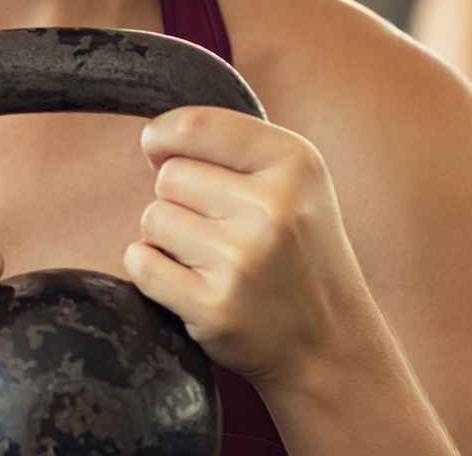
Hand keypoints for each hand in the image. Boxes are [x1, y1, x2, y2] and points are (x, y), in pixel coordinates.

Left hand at [123, 106, 370, 388]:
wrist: (331, 345)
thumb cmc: (297, 249)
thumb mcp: (292, 179)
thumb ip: (229, 144)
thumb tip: (153, 139)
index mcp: (295, 163)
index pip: (194, 126)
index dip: (163, 137)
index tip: (161, 152)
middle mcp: (274, 208)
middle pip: (169, 176)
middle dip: (179, 199)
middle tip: (220, 229)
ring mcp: (244, 261)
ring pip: (153, 219)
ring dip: (168, 239)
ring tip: (215, 259)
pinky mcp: (216, 308)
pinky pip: (141, 263)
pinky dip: (152, 271)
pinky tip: (193, 283)